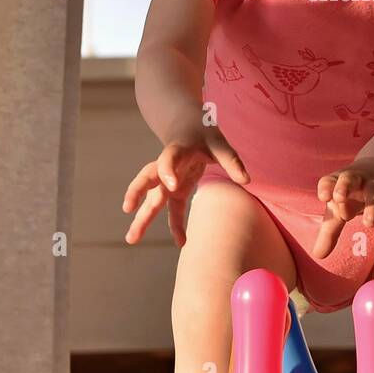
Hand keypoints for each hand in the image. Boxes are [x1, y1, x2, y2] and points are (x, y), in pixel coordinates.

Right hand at [122, 126, 248, 247]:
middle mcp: (167, 166)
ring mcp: (169, 180)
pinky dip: (176, 226)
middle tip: (127, 209)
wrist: (190, 129)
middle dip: (136, 194)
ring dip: (142, 218)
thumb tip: (246, 180)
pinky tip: (181, 243)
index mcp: (177, 150)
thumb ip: (231, 161)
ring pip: (152, 199)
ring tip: (131, 239)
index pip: (167, 159)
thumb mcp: (219, 143)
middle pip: (148, 180)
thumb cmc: (205, 135)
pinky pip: (172, 210)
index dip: (168, 171)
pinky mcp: (175, 191)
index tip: (172, 186)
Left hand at [311, 156, 373, 258]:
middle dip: (344, 187)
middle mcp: (355, 180)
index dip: (326, 188)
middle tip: (339, 199)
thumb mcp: (338, 211)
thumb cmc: (350, 196)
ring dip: (372, 205)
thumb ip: (329, 232)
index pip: (328, 182)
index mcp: (337, 182)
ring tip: (369, 224)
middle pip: (349, 178)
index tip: (323, 197)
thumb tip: (318, 255)